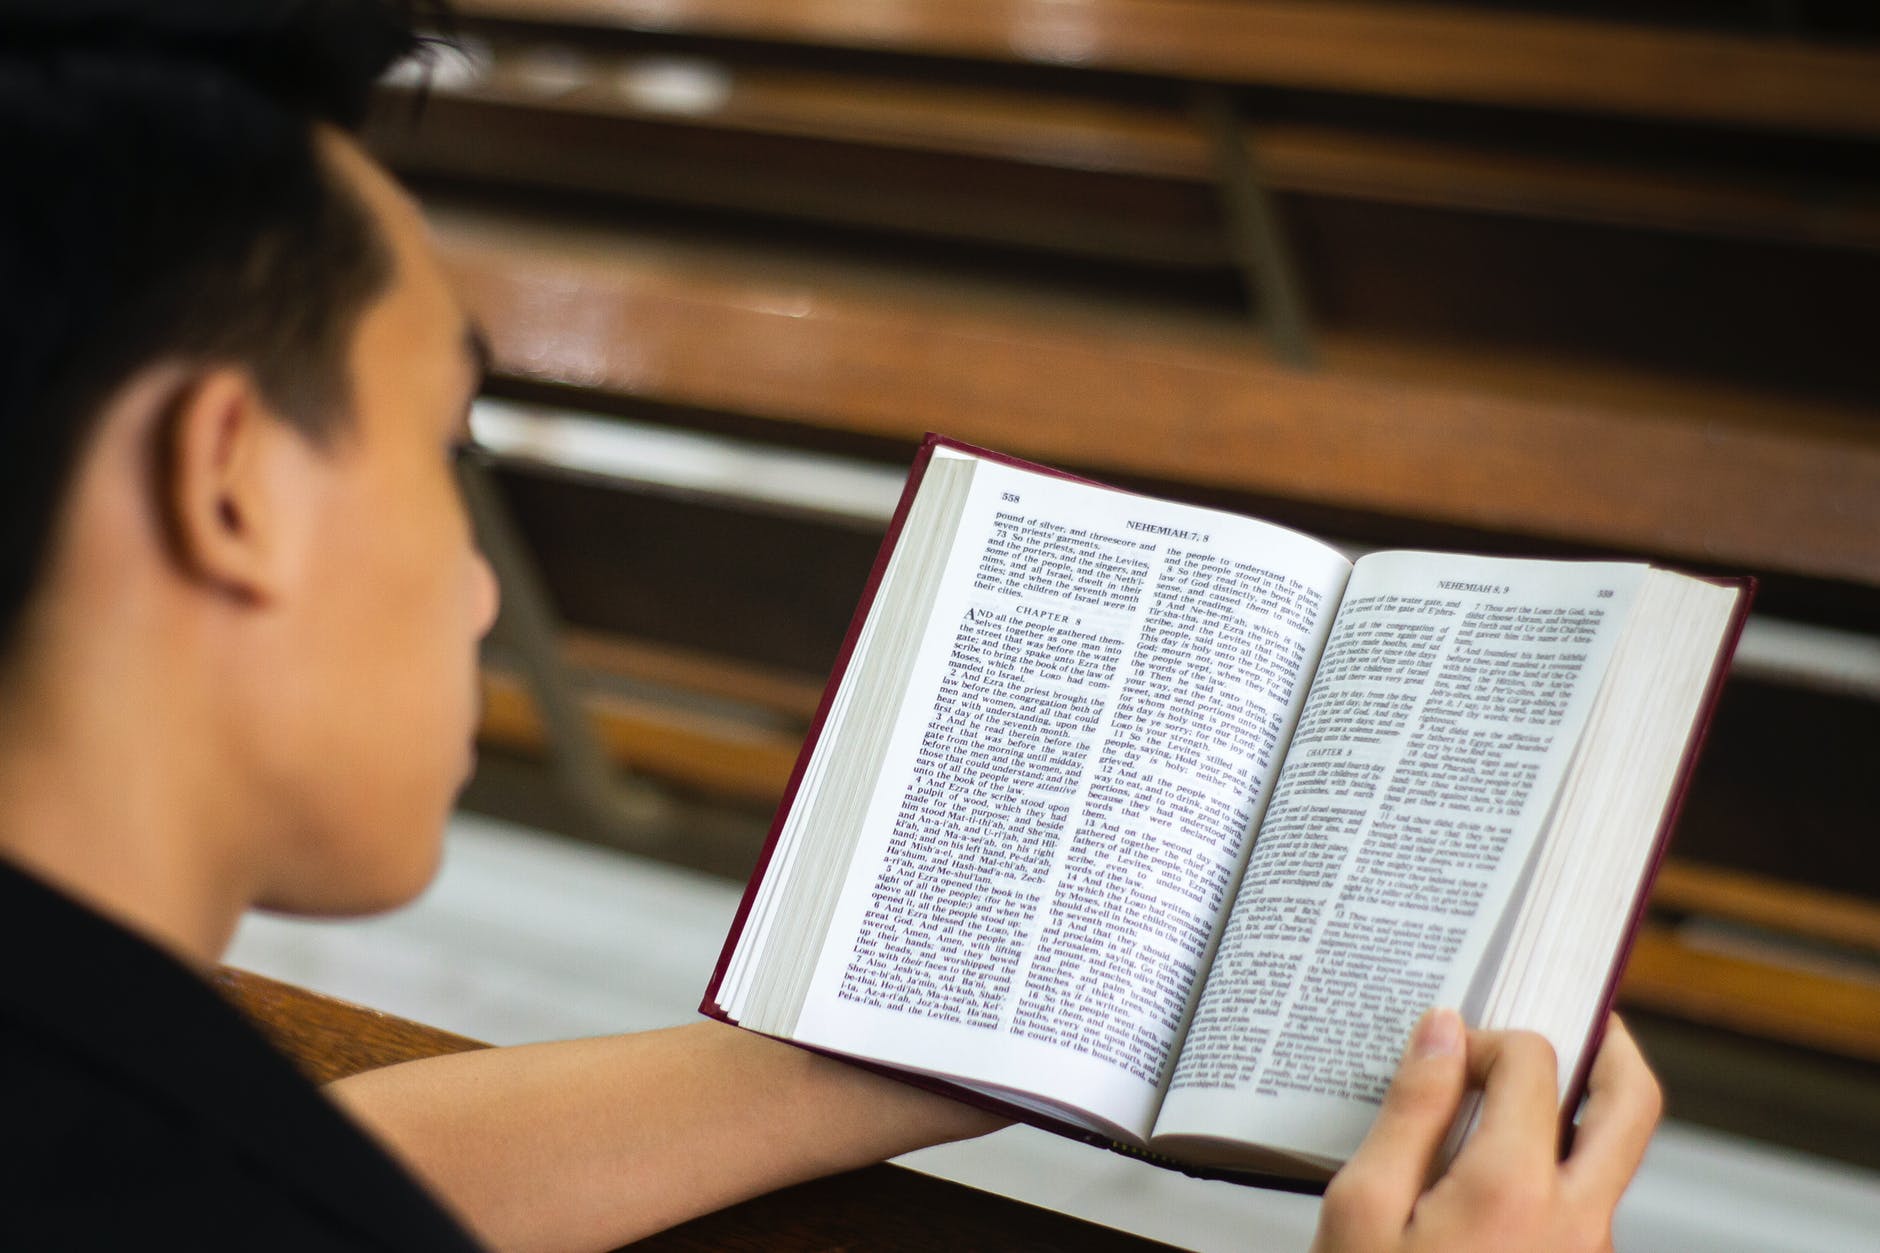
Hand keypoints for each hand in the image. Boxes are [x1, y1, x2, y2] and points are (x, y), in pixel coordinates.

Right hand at [1311, 1011, 1661, 1252]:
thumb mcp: (1362, 1211)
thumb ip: (1409, 1112)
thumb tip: (1442, 1035)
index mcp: (1514, 1188)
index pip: (1534, 1062)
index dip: (1488, 1038)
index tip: (1445, 1053)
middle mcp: (1575, 1221)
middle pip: (1633, 1105)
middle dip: (1611, 1045)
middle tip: (1578, 1016)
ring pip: (1613, 1160)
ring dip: (1580, 1113)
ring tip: (1515, 1098)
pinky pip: (1585, 1204)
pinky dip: (1556, 1166)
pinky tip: (1492, 1172)